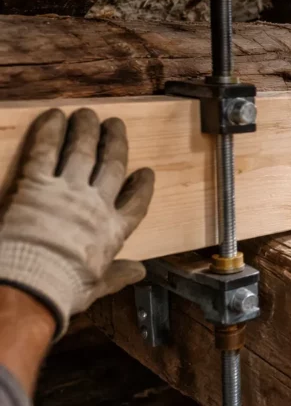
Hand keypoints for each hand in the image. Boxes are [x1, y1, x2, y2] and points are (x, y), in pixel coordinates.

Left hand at [0, 108, 154, 337]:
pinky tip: (54, 116)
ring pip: (82, 152)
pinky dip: (50, 132)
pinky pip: (46, 151)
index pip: (136, 202)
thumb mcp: (97, 286)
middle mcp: (95, 205)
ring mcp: (67, 192)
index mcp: (114, 231)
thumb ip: (118, 275)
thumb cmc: (63, 290)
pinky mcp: (36, 185)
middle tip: (116, 126)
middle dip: (115, 144)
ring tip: (88, 114)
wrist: (31, 285)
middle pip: (111, 166)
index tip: (145, 172)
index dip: (142, 186)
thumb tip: (139, 272)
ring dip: (86, 130)